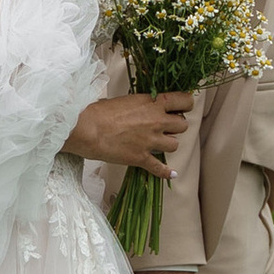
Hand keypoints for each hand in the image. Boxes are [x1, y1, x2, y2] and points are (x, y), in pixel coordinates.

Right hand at [63, 89, 193, 179]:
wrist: (87, 129)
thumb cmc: (100, 111)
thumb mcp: (126, 99)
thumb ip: (142, 104)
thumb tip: (146, 107)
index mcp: (153, 103)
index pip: (184, 101)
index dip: (186, 104)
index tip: (182, 107)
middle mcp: (157, 121)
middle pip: (183, 125)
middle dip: (176, 126)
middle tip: (166, 126)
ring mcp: (151, 141)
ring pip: (175, 145)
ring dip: (168, 144)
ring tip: (159, 143)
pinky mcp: (142, 158)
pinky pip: (160, 168)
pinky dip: (166, 172)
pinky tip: (171, 174)